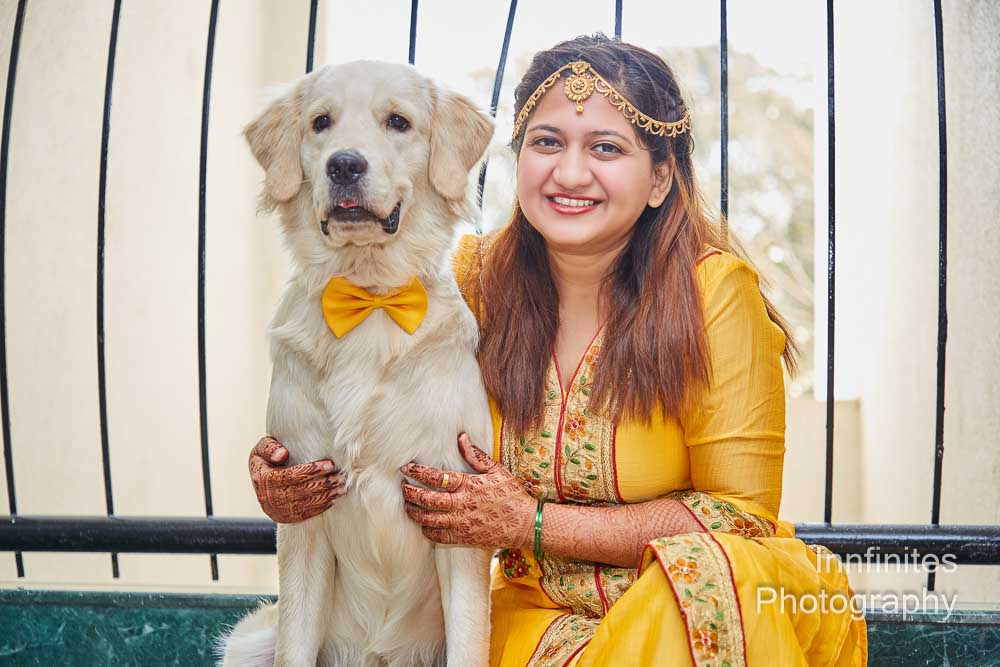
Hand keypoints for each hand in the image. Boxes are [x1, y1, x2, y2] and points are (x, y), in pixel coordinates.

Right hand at [248, 436, 345, 522]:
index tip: (330, 464)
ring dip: (326, 496)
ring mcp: (277, 510)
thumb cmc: (265, 460)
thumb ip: (270, 448)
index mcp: (263, 479)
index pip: (291, 475)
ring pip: (306, 504)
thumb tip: (282, 454)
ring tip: (342, 488)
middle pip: (301, 491)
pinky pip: (306, 514)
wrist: (258, 482)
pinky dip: (321, 507)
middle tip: (341, 477)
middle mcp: (269, 497)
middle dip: (324, 484)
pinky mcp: (285, 517)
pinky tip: (333, 499)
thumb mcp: (261, 449)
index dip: (312, 470)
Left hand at [401, 433, 534, 549]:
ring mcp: (461, 524)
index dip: (418, 472)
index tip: (406, 467)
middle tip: (403, 487)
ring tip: (408, 505)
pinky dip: (427, 530)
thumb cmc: (512, 495)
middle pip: (427, 500)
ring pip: (428, 520)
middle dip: (410, 493)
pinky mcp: (463, 539)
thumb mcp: (497, 470)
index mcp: (469, 486)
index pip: (437, 478)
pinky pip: (438, 537)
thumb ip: (476, 456)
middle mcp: (462, 506)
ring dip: (414, 512)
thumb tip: (461, 438)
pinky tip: (424, 524)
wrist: (525, 524)